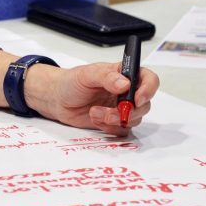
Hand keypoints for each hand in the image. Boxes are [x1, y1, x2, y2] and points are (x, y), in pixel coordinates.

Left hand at [25, 62, 159, 134]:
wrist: (57, 100)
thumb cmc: (71, 82)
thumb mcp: (86, 75)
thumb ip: (106, 77)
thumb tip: (125, 84)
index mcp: (123, 75)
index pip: (148, 79)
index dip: (149, 89)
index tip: (138, 99)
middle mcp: (126, 92)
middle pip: (145, 104)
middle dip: (130, 111)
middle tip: (112, 112)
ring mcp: (121, 108)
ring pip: (134, 119)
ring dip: (116, 119)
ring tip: (95, 112)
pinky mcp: (114, 122)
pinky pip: (122, 130)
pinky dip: (110, 128)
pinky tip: (95, 119)